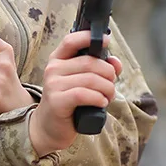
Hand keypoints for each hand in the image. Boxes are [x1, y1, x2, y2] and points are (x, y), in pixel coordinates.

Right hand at [29, 30, 121, 156]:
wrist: (49, 127)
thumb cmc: (68, 103)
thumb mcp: (82, 82)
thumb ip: (98, 69)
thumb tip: (116, 63)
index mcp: (58, 60)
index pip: (71, 41)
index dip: (90, 38)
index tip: (106, 40)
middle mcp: (53, 69)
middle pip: (89, 62)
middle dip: (108, 73)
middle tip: (111, 85)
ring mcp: (53, 85)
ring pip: (91, 79)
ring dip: (107, 89)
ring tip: (108, 97)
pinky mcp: (57, 101)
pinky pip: (84, 94)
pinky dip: (98, 98)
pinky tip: (101, 103)